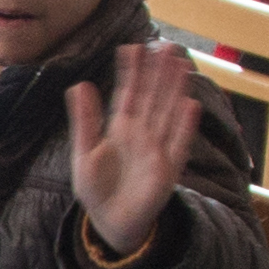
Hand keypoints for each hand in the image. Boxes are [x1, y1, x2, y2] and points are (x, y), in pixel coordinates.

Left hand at [67, 40, 200, 263]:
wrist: (110, 224)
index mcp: (120, 128)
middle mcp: (141, 134)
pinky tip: (190, 104)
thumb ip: (85, 120)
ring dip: (175, 90)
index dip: (131, 71)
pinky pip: (178, 144)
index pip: (128, 93)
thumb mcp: (84, 152)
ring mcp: (156, 150)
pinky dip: (184, 126)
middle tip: (165, 45)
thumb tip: (79, 85)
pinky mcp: (167, 169)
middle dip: (158, 72)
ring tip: (181, 64)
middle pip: (152, 97)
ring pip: (167, 113)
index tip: (133, 46)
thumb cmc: (97, 189)